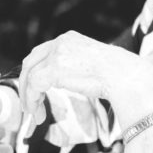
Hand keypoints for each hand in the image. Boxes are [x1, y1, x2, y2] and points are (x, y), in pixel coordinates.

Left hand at [19, 30, 152, 122]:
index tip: (35, 91)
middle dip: (26, 84)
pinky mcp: (55, 68)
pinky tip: (38, 113)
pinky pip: (33, 85)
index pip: (41, 53)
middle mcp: (60, 42)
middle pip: (31, 62)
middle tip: (29, 105)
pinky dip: (32, 100)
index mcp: (68, 39)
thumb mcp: (90, 62)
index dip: (33, 73)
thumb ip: (73, 66)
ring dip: (29, 97)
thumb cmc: (116, 75)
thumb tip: (64, 80)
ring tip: (35, 114)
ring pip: (29, 75)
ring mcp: (56, 54)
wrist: (125, 76)